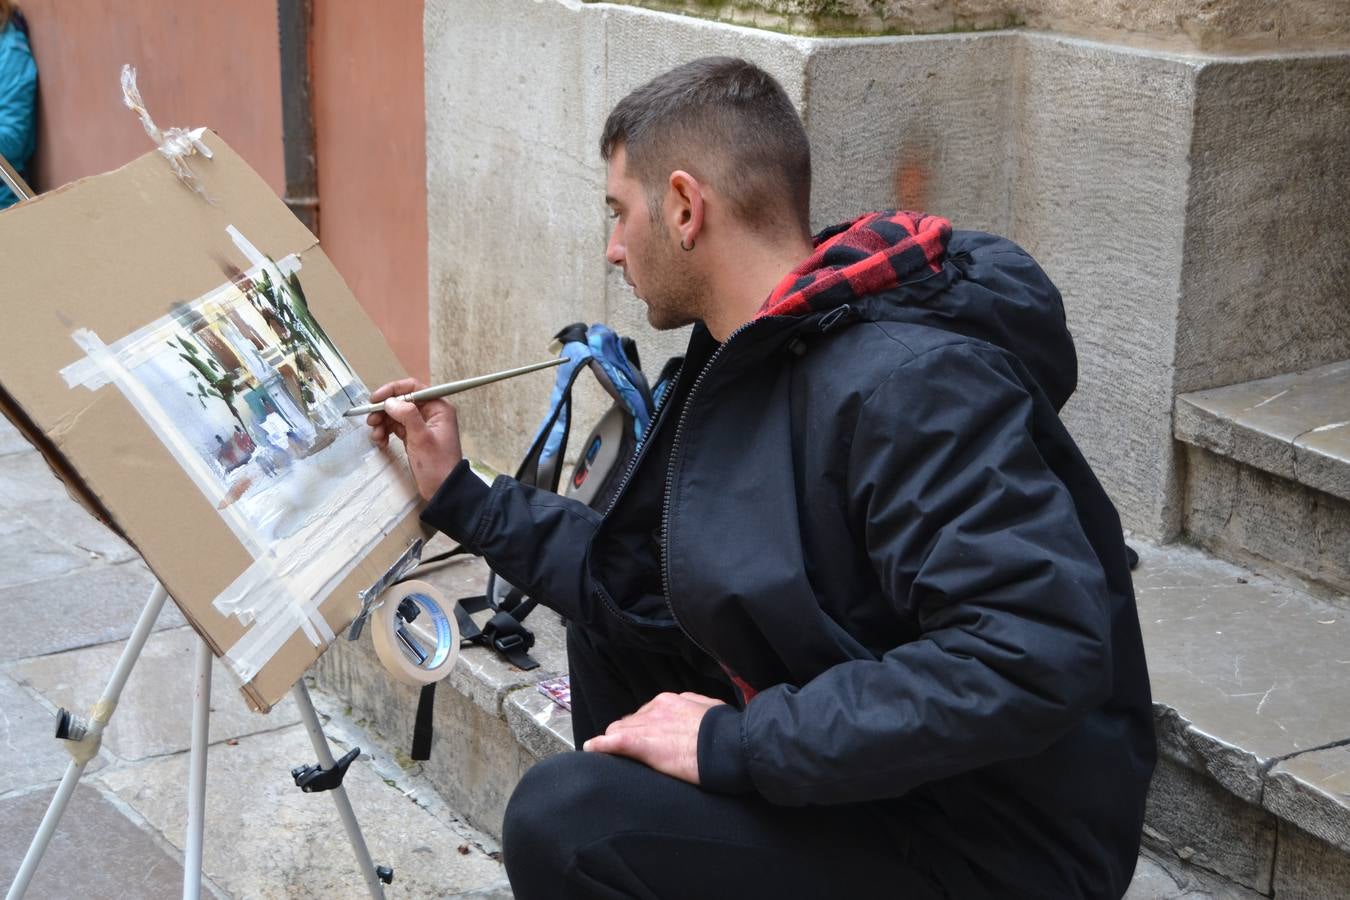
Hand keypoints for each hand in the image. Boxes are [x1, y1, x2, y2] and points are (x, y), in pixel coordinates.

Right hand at [367, 378, 462, 500]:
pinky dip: (386, 432)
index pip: (413, 388)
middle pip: (401, 401)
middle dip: (384, 410)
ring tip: (376, 435)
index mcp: (438, 408)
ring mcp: (421, 425)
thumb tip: (390, 401)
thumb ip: (407, 416)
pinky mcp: (413, 437)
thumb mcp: (422, 437)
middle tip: (371, 421)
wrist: (442, 490)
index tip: (375, 399)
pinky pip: (396, 428)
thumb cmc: (438, 464)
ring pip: (396, 415)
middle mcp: (430, 413)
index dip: (392, 390)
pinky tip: (381, 442)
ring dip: (383, 423)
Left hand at [582, 692, 724, 784]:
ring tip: (609, 756)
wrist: (729, 743)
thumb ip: (696, 708)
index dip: (644, 728)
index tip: (647, 740)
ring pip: (619, 730)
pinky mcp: (642, 742)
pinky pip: (613, 741)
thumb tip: (694, 712)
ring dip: (614, 743)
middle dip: (626, 734)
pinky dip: (601, 745)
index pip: (647, 713)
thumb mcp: (712, 710)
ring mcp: (648, 724)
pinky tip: (591, 749)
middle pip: (630, 721)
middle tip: (628, 752)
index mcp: (672, 700)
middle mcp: (656, 708)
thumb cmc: (727, 731)